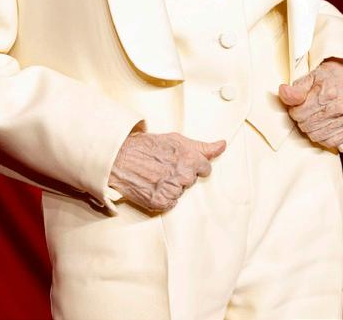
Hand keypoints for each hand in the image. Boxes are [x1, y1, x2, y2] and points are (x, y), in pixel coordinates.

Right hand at [108, 131, 225, 213]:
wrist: (120, 157)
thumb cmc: (146, 146)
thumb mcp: (176, 140)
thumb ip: (202, 146)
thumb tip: (221, 145)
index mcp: (190, 158)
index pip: (205, 168)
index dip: (194, 164)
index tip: (182, 162)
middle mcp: (183, 175)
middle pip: (191, 180)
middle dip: (182, 174)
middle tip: (164, 166)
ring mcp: (172, 190)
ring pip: (181, 192)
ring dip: (171, 186)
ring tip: (155, 174)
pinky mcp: (161, 202)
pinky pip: (170, 203)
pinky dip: (163, 196)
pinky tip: (153, 185)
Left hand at [278, 59, 342, 150]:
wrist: (342, 79)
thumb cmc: (322, 80)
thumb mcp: (306, 79)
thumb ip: (295, 89)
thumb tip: (283, 91)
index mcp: (328, 93)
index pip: (300, 113)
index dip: (294, 112)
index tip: (297, 107)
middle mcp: (340, 106)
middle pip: (308, 126)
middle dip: (301, 121)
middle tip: (304, 113)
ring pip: (317, 136)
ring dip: (310, 130)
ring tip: (312, 119)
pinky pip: (330, 142)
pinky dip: (322, 138)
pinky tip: (321, 127)